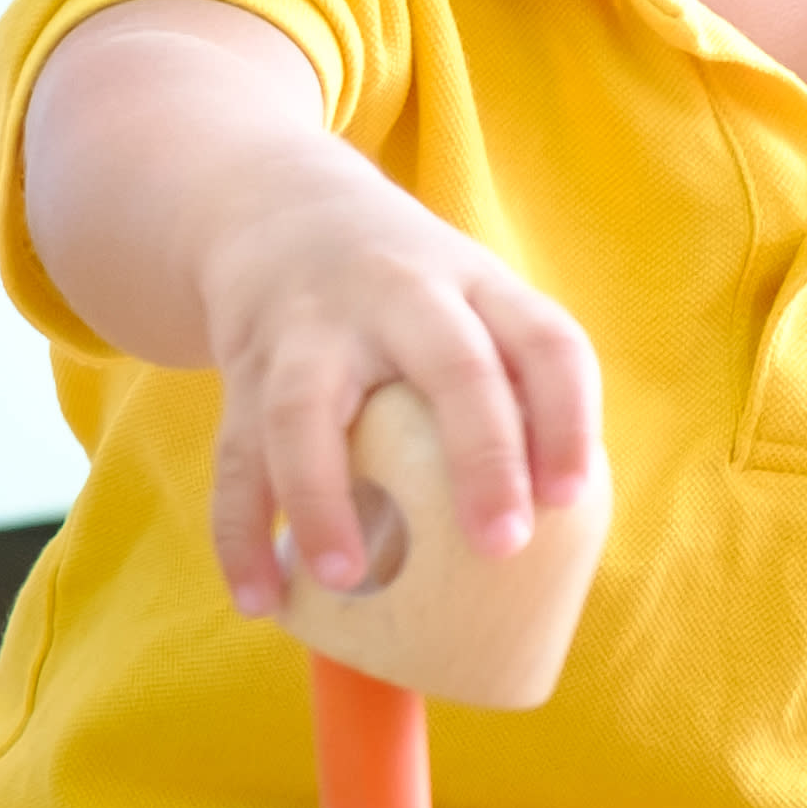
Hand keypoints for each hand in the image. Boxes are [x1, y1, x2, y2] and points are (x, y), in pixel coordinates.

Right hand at [188, 175, 598, 622]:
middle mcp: (400, 295)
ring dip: (323, 499)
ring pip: (307, 411)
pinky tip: (262, 598)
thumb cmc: (410, 296)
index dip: (568, 416)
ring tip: (345, 577)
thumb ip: (510, 387)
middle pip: (451, 365)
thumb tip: (557, 537)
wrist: (280, 209)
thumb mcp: (470, 302)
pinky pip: (236, 459)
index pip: (546, 341)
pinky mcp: (246, 369)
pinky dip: (242, 535)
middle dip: (483, 455)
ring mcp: (312, 328)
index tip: (570, 497)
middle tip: (502, 545)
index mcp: (477, 285)